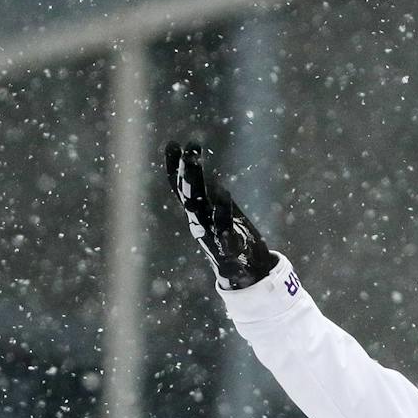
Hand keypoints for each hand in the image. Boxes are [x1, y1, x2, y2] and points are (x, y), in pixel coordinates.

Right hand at [165, 142, 276, 288]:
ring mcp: (211, 236)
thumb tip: (191, 159)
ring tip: (203, 169)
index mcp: (196, 212)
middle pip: (190, 196)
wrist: (245, 273)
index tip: (172, 144)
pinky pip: (224, 233)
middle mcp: (199, 222)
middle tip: (190, 151)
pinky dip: (222, 216)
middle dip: (189, 175)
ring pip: (202, 212)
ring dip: (200, 190)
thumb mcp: (214, 208)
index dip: (175, 167)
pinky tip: (223, 193)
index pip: (180, 187)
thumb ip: (203, 190)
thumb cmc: (228, 236)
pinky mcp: (228, 250)